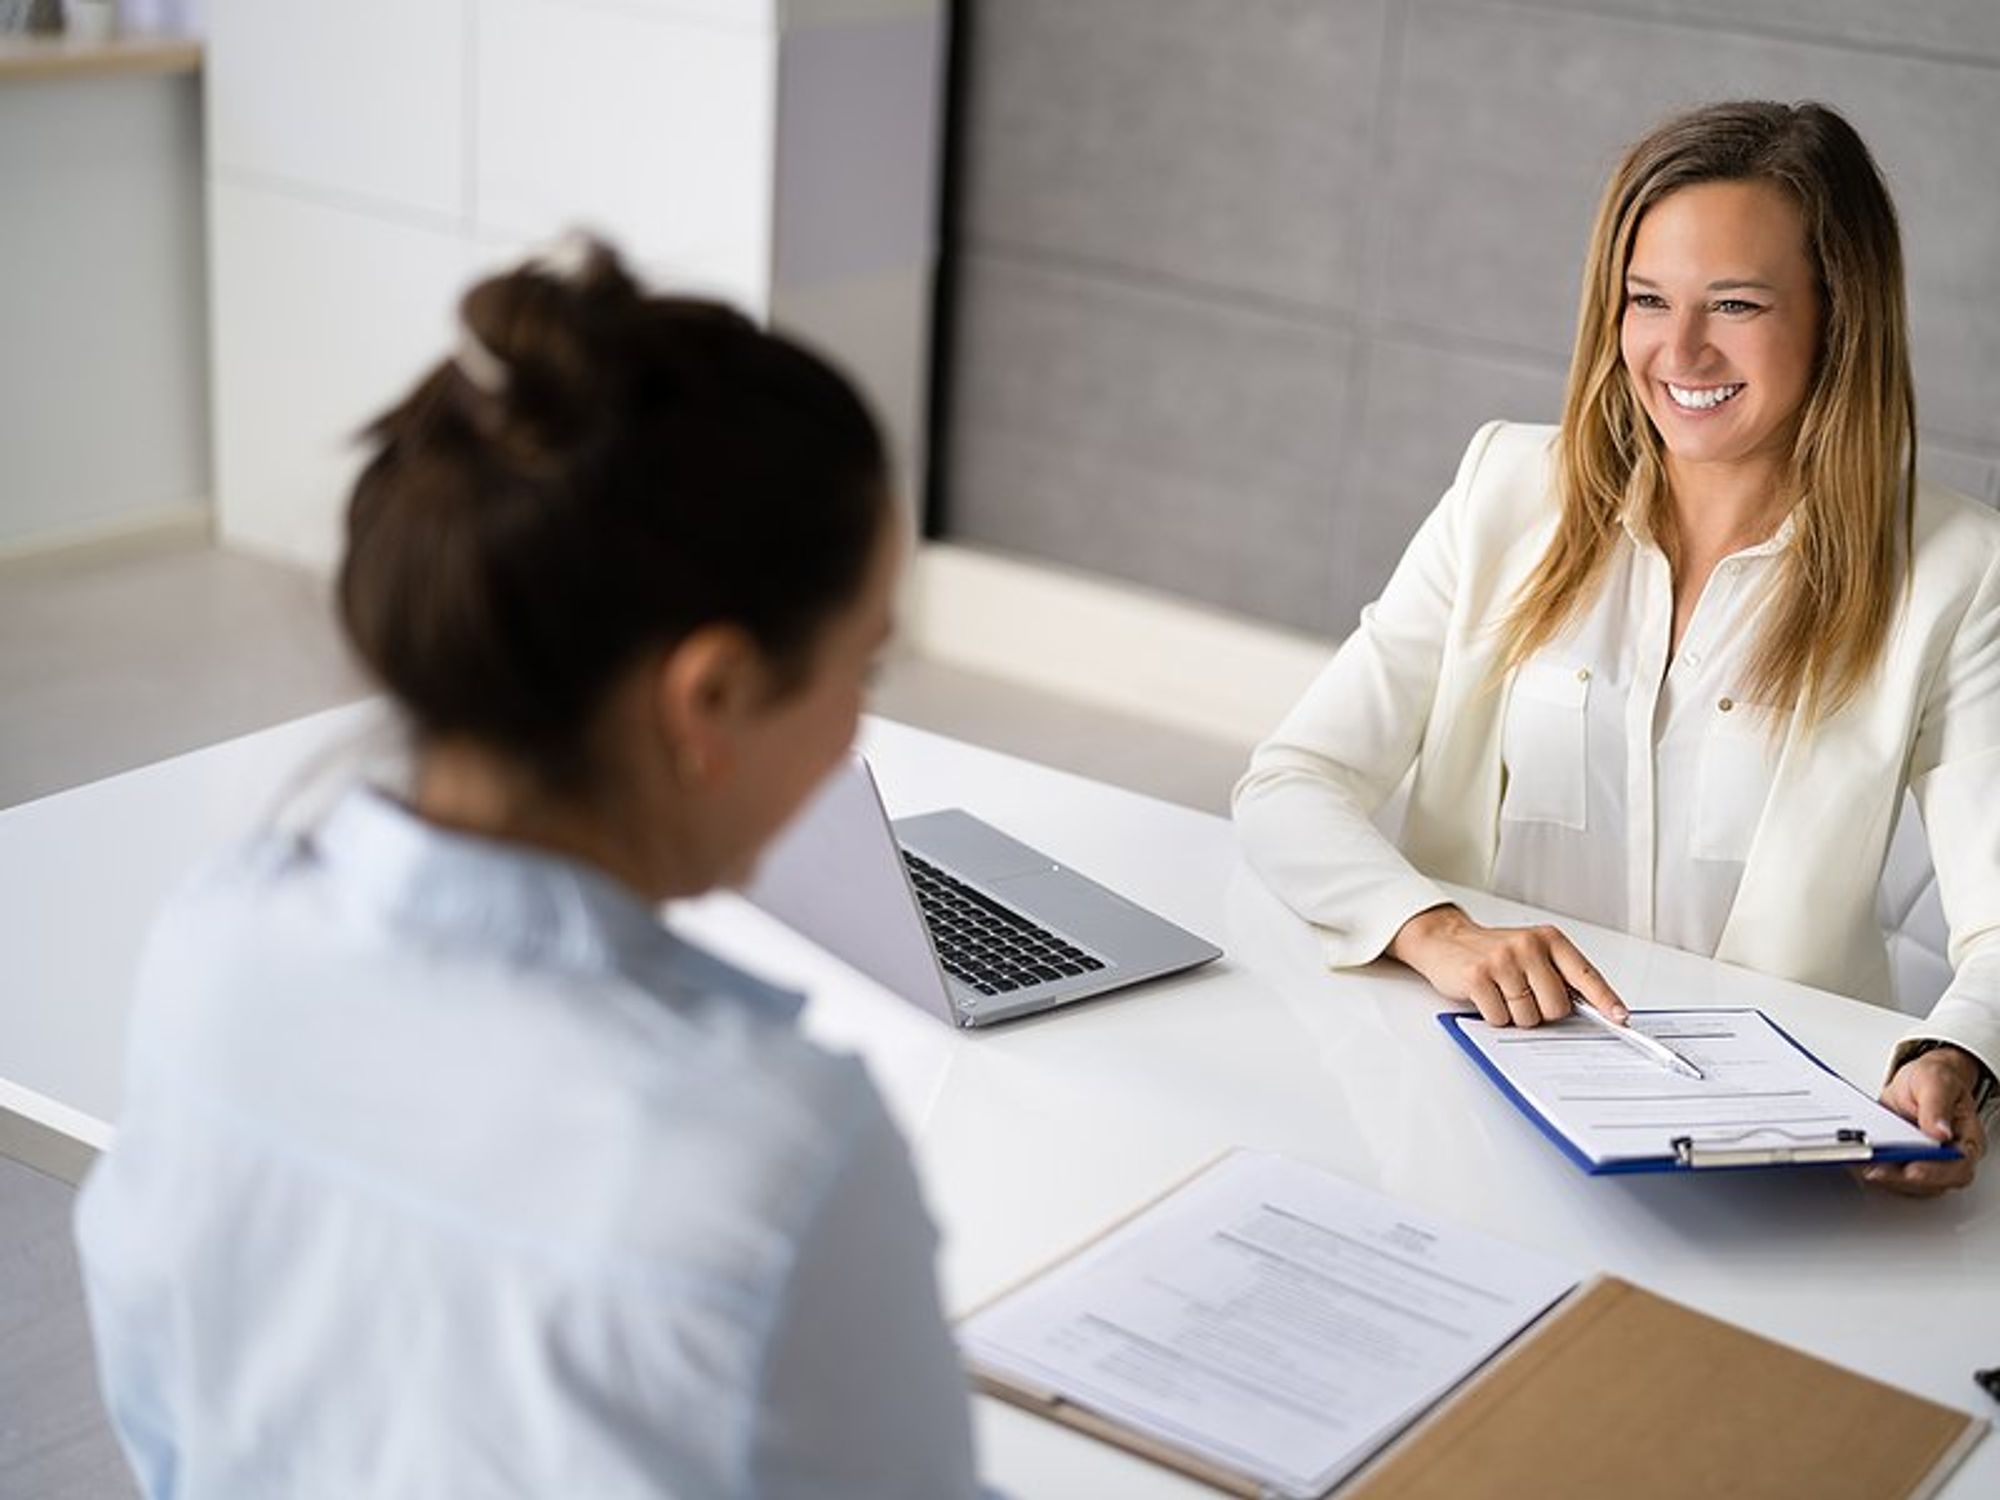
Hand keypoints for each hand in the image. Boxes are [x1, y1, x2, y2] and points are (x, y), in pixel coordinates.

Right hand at [1387, 904, 1624, 1027]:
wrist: (1446, 940)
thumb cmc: (1494, 952)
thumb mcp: (1533, 953)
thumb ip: (1560, 975)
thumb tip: (1593, 1009)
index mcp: (1549, 939)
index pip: (1585, 975)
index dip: (1605, 999)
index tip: (1619, 1017)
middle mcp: (1528, 946)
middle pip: (1556, 1007)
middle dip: (1542, 1012)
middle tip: (1523, 996)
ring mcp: (1502, 960)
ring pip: (1527, 1016)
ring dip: (1515, 1015)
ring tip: (1502, 993)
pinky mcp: (1478, 976)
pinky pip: (1499, 1018)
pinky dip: (1493, 1016)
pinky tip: (1486, 997)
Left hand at [1863, 1046, 1985, 1196]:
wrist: (1917, 1082)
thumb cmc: (1934, 1080)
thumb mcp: (1936, 1081)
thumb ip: (1937, 1105)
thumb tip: (1940, 1132)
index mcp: (1966, 1140)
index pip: (1958, 1167)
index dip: (1935, 1173)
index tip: (1912, 1169)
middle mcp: (1948, 1158)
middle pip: (1930, 1183)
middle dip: (1900, 1178)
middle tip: (1875, 1168)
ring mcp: (1925, 1164)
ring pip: (1907, 1184)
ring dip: (1882, 1176)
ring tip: (1859, 1161)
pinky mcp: (1902, 1164)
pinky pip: (1889, 1175)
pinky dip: (1871, 1168)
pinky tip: (1855, 1158)